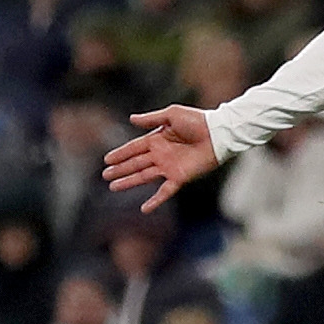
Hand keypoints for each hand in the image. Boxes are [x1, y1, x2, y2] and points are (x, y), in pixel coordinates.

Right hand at [104, 105, 220, 213]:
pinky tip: (144, 209)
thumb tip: (131, 119)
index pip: (134, 148)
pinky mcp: (180, 177)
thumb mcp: (172, 114)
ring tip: (113, 186)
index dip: (120, 154)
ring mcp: (169, 167)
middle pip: (136, 163)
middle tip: (105, 175)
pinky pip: (165, 191)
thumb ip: (151, 119)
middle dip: (120, 169)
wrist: (218, 133)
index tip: (106, 160)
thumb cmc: (198, 121)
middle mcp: (161, 154)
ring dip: (129, 182)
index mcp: (157, 139)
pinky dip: (155, 200)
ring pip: (144, 176)